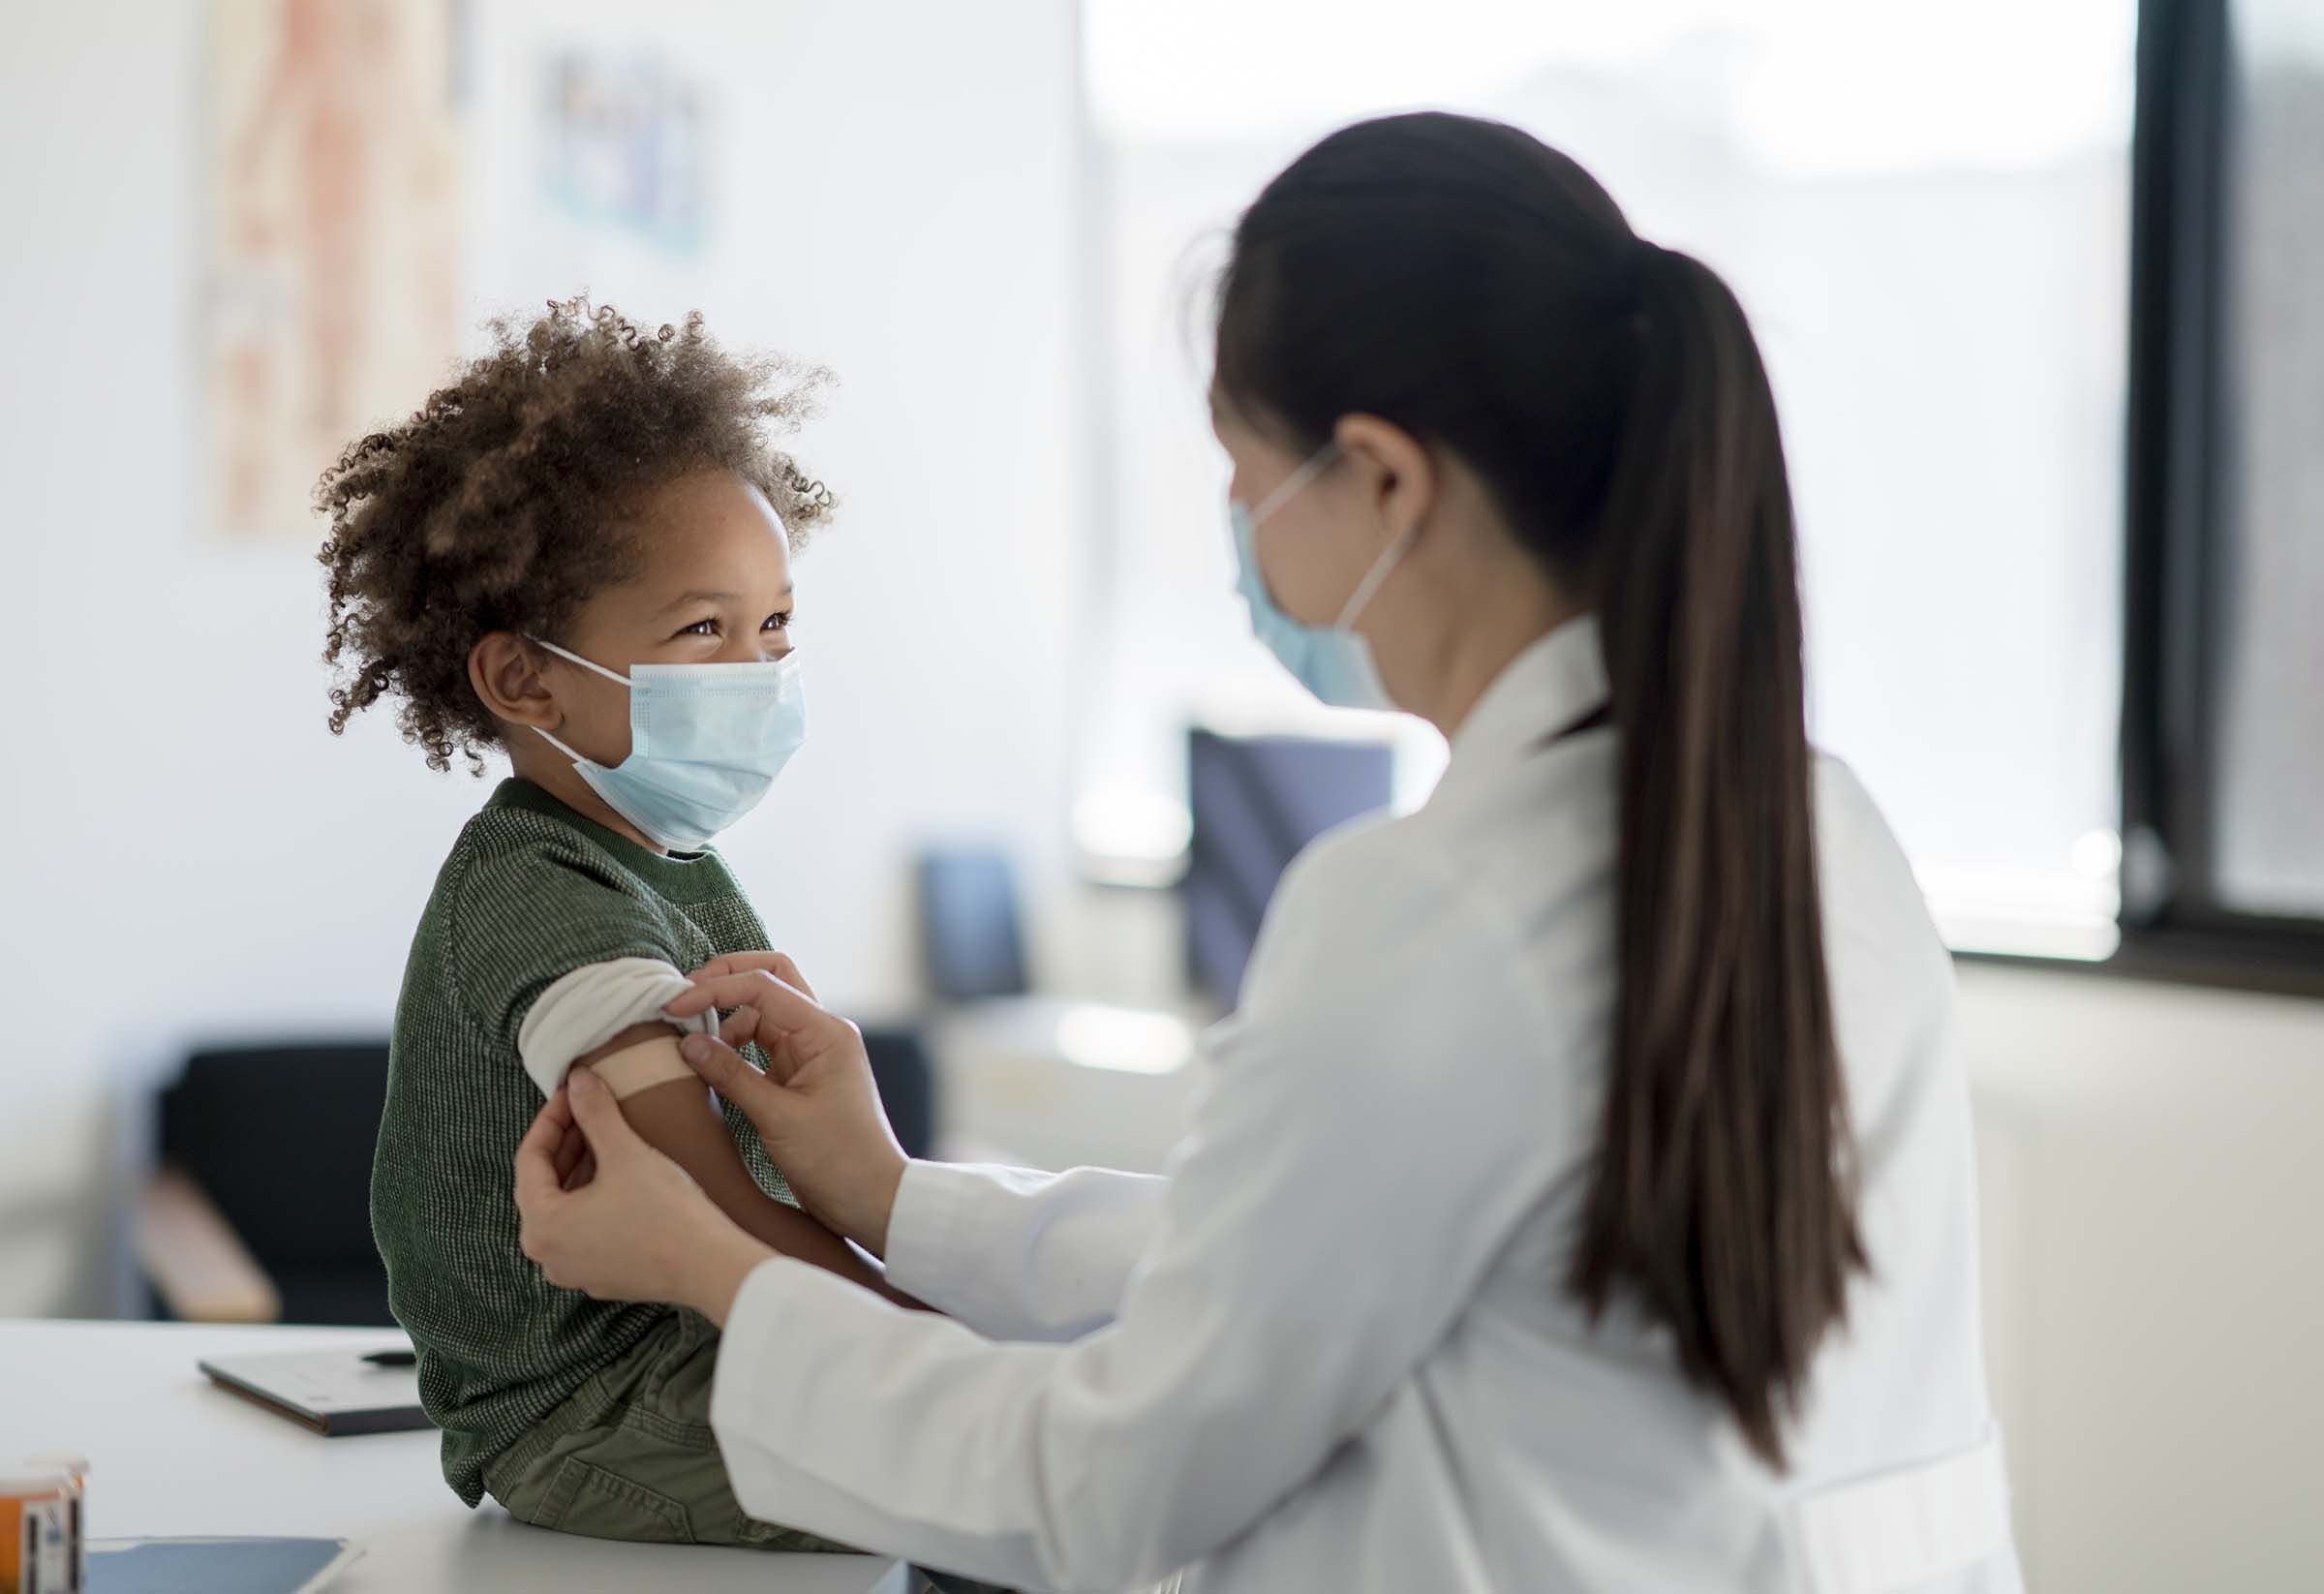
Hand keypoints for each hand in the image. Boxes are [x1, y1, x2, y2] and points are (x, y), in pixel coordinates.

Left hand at [514, 1070, 775, 1322]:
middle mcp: (548, 1255)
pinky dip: (595, 1199)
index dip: (551, 1118)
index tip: (571, 1092)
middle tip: (588, 1109)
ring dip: (581, 1170)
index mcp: (540, 1226)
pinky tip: (621, 1176)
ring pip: (566, 1208)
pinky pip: (586, 1229)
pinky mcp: (603, 1276)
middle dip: (566, 1143)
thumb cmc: (664, 1212)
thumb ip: (594, 1112)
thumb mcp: (625, 1152)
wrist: (709, 1265)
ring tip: (605, 1137)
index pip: (529, 1159)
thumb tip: (577, 1080)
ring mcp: (575, 1270)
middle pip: (544, 1185)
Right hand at [665, 953, 909, 1257]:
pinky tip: (710, 1062)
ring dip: (726, 1018)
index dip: (715, 988)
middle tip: (682, 997)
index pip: (763, 985)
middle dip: (725, 979)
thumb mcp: (778, 1118)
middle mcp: (821, 1032)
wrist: (871, 1199)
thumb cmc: (838, 1160)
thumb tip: (687, 1043)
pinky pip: (762, 1044)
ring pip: (762, 1012)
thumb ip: (731, 1076)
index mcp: (826, 1032)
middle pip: (770, 979)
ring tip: (689, 1041)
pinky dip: (733, 1045)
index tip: (674, 1006)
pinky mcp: (799, 1075)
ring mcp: (811, 1052)